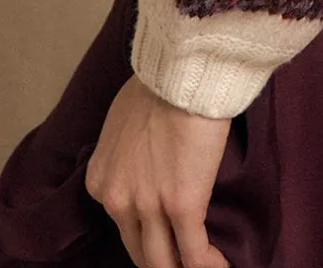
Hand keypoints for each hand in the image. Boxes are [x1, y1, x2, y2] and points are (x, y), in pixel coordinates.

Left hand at [85, 72, 232, 267]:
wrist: (181, 73)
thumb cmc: (158, 86)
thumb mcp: (122, 124)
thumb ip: (125, 154)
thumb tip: (143, 161)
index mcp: (101, 181)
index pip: (123, 226)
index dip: (147, 233)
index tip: (167, 232)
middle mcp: (117, 201)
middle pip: (140, 252)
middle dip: (162, 260)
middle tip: (182, 257)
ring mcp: (148, 207)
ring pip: (163, 262)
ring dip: (184, 267)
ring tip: (203, 265)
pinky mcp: (181, 208)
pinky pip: (194, 255)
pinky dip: (208, 265)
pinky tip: (221, 265)